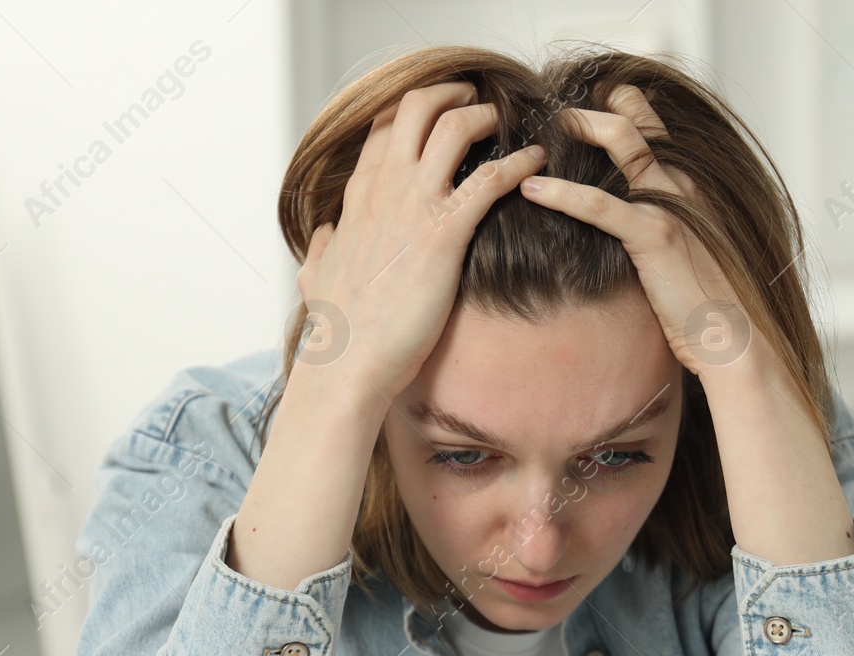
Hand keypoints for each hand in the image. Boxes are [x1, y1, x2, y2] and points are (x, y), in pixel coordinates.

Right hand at [296, 81, 547, 398]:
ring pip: (453, 127)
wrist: (347, 362)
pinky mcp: (443, 234)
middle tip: (477, 99)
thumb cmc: (338, 330)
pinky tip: (537, 161)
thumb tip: (324, 238)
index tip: (439, 112)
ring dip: (486, 116)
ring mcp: (413, 206)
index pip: (384, 129)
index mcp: (358, 198)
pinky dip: (519, 163)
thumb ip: (321, 250)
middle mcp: (384, 190)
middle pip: (417, 108)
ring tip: (509, 121)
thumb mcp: (316, 277)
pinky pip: (489, 179)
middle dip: (451, 94)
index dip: (415, 111)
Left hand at [516, 85, 751, 376]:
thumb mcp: (684, 254)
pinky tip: (533, 190)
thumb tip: (625, 227)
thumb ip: (659, 227)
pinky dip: (561, 193)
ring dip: (579, 127)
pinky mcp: (654, 235)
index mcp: (691, 186)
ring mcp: (670, 204)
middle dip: (593, 107)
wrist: (732, 337)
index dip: (620, 111)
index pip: (654, 128)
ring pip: (622, 139)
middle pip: (637, 118)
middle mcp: (683, 183)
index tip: (583, 114)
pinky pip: (600, 204)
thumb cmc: (707, 305)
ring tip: (538, 133)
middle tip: (557, 114)